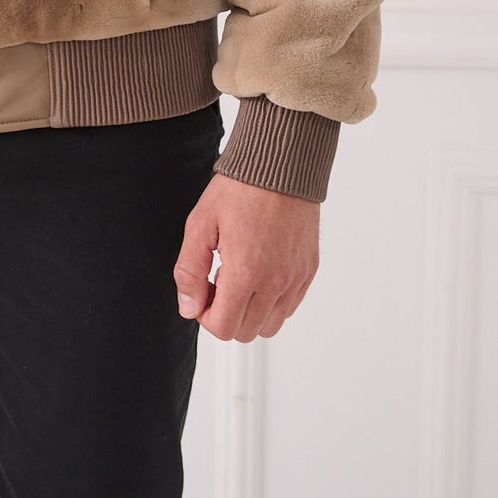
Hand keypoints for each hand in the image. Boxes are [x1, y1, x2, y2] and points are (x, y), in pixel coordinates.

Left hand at [173, 173, 318, 340]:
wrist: (281, 164)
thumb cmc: (242, 188)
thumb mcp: (201, 223)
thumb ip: (189, 270)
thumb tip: (189, 306)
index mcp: (246, 272)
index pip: (224, 328)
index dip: (205, 315)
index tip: (203, 292)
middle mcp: (276, 282)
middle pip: (246, 332)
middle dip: (226, 314)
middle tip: (219, 282)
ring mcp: (295, 278)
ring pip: (270, 325)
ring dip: (250, 312)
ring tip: (240, 276)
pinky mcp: (308, 270)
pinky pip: (289, 307)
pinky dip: (272, 301)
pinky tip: (260, 272)